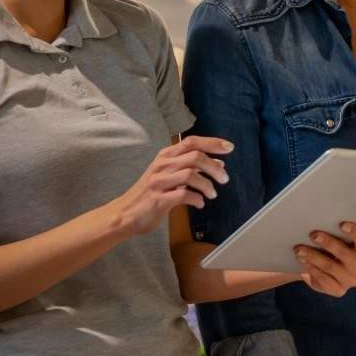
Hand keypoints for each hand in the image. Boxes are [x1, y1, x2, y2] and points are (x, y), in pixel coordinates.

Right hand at [104, 136, 231, 235]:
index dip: (212, 143)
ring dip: (207, 185)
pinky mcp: (158, 199)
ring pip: (191, 174)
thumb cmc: (150, 194)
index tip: (229, 147)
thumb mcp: (170, 176)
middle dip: (214, 166)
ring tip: (212, 194)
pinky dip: (197, 199)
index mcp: (165, 156)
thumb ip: (192, 168)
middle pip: (195, 156)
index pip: (191, 142)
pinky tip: (199, 203)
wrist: (125, 214)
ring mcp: (159, 182)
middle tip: (224, 179)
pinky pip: (183, 195)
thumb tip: (219, 164)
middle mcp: (162, 165)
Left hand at [293, 221, 355, 296]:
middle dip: (329, 244)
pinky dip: (311, 268)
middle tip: (313, 235)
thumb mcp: (339, 236)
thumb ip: (349, 226)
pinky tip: (302, 260)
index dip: (355, 233)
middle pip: (347, 255)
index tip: (341, 224)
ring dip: (314, 256)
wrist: (319, 268)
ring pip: (331, 267)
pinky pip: (323, 279)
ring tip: (299, 249)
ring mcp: (350, 280)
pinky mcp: (338, 290)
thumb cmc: (330, 246)